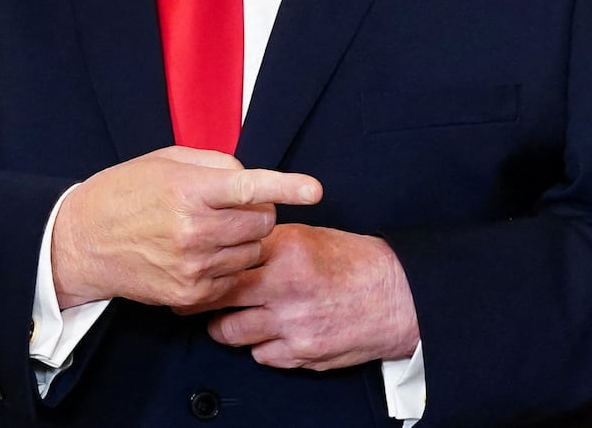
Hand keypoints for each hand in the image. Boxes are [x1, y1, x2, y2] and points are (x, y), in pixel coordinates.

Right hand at [51, 146, 322, 310]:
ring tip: (213, 229)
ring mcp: (193, 265)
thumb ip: (215, 165)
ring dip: (245, 239)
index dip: (287, 186)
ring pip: (253, 252)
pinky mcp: (189, 293)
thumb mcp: (167, 161)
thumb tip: (249, 180)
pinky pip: (234, 278)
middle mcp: (194, 229)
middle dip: (258, 211)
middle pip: (260, 222)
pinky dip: (230, 264)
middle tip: (231, 206)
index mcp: (189, 190)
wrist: (84, 240)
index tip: (314, 190)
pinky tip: (203, 252)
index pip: (250, 187)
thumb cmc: (126, 191)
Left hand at [204, 224, 419, 369]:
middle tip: (194, 295)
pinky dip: (258, 346)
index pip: (227, 255)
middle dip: (203, 297)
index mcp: (286, 250)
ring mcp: (292, 325)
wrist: (397, 296)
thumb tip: (231, 246)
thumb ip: (269, 243)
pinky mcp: (302, 355)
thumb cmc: (355, 262)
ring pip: (231, 332)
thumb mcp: (308, 235)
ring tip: (226, 317)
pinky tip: (264, 332)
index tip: (198, 263)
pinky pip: (260, 355)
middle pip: (220, 296)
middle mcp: (285, 287)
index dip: (208, 261)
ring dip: (225, 326)